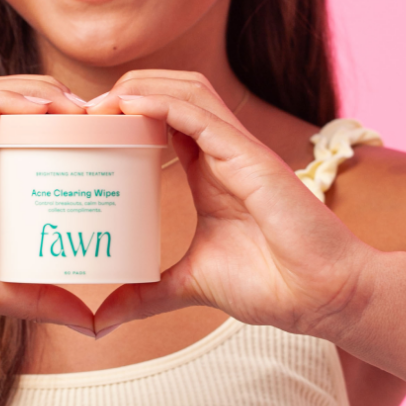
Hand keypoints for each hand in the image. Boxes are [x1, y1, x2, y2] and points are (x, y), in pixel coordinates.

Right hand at [0, 76, 95, 339]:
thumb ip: (36, 296)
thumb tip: (89, 322)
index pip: (16, 129)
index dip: (57, 123)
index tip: (101, 135)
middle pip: (8, 102)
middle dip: (55, 99)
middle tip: (102, 115)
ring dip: (39, 90)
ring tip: (81, 105)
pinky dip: (9, 100)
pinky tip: (46, 106)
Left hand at [88, 72, 372, 338]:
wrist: (322, 298)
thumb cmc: (271, 285)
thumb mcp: (190, 284)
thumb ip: (147, 295)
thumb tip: (101, 320)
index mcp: (211, 170)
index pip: (165, 118)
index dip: (127, 111)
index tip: (85, 126)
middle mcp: (224, 151)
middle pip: (174, 92)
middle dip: (129, 87)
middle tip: (83, 109)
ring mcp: (239, 149)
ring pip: (187, 90)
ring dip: (141, 85)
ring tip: (98, 101)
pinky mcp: (250, 157)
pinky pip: (199, 115)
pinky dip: (162, 103)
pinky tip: (128, 104)